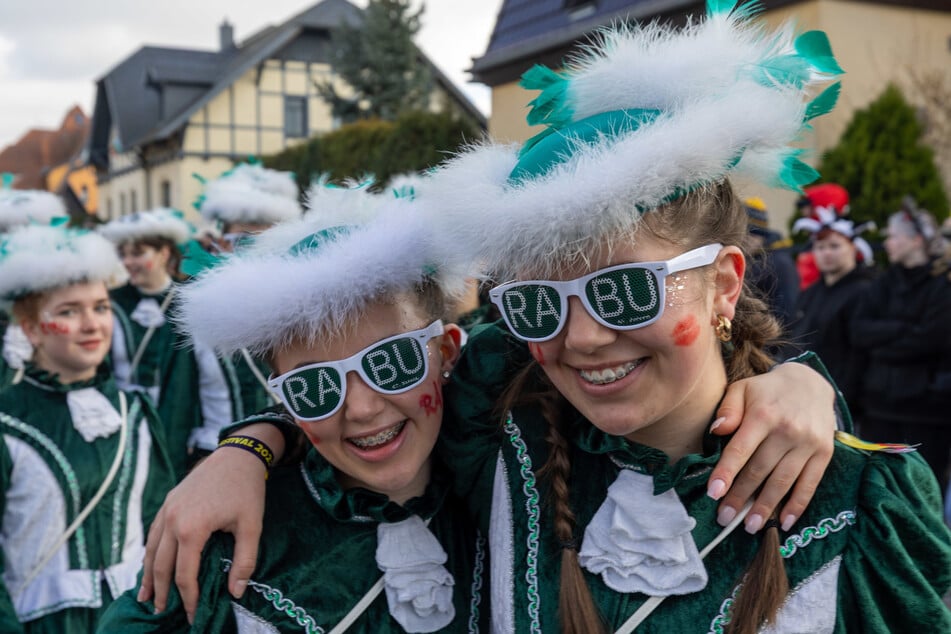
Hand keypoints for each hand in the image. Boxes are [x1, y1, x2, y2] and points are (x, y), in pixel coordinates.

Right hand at [138, 446, 266, 622]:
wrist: (237, 454)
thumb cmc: (247, 490)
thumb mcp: (252, 526)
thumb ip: (244, 561)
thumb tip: (235, 592)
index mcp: (191, 529)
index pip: (184, 574)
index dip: (187, 597)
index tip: (191, 615)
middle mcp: (172, 520)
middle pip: (160, 565)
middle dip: (162, 592)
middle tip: (162, 612)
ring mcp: (166, 510)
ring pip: (151, 550)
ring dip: (148, 576)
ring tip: (147, 597)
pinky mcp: (167, 502)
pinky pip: (153, 534)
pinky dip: (149, 553)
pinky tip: (150, 565)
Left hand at [708, 362, 834, 533]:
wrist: (811, 383)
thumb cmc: (766, 390)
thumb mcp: (742, 388)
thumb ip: (728, 409)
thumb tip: (717, 431)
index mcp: (763, 415)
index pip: (741, 449)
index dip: (726, 473)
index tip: (713, 494)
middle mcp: (787, 430)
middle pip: (760, 470)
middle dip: (740, 497)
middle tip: (725, 518)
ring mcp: (808, 443)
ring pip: (783, 481)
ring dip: (766, 506)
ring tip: (750, 526)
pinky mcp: (824, 453)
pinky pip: (809, 484)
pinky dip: (797, 505)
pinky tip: (783, 522)